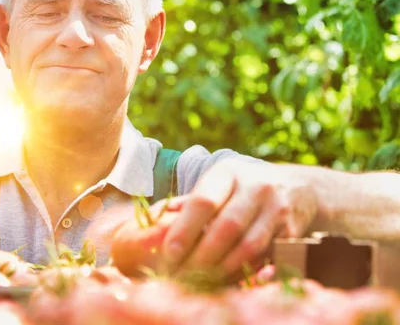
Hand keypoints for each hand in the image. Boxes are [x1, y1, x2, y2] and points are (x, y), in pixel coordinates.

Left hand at [162, 159, 317, 276]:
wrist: (298, 188)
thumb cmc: (243, 188)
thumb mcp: (219, 183)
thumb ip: (191, 201)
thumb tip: (157, 217)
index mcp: (228, 173)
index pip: (203, 201)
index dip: (184, 230)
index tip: (168, 254)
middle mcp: (255, 186)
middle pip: (226, 227)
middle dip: (200, 257)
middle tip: (180, 276)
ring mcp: (277, 208)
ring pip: (248, 246)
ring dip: (221, 269)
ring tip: (199, 283)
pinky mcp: (292, 230)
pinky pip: (265, 258)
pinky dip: (244, 272)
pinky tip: (226, 280)